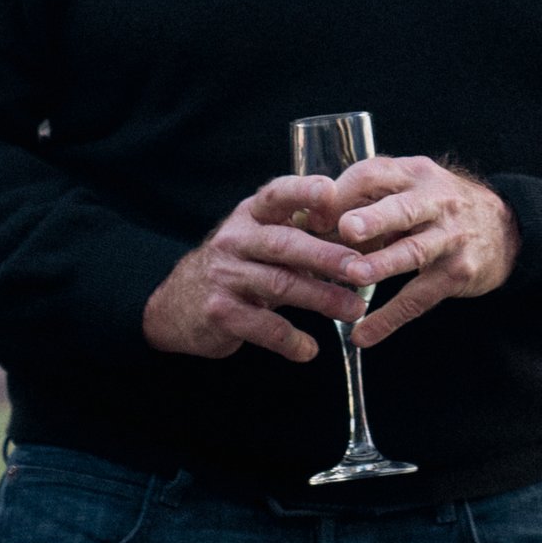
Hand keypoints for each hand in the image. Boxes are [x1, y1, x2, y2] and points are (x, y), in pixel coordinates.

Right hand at [142, 175, 369, 362]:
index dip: (304, 192)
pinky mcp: (220, 312)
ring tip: (355, 311)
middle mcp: (236, 240)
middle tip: (361, 268)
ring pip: (279, 285)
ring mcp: (225, 276)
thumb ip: (303, 234)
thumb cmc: (239, 265)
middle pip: (284, 244)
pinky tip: (310, 350)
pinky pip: (262, 327)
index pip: (277, 195)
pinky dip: (290, 340)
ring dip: (321, 299)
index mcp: (252, 215)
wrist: (176, 305)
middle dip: (325, 256)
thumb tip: (365, 236)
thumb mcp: (263, 240)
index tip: (333, 192)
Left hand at [330, 155, 519, 346]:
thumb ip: (367, 202)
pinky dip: (390, 318)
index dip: (343, 193)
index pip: (375, 174)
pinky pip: (420, 297)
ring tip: (353, 276)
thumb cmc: (439, 208)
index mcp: (415, 175)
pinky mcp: (459, 272)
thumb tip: (308, 223)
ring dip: (383, 265)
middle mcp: (436, 201)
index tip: (312, 215)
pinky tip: (363, 334)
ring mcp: (451, 237)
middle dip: (375, 218)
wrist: (506, 229)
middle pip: (403, 209)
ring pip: (414, 251)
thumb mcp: (411, 190)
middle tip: (346, 229)